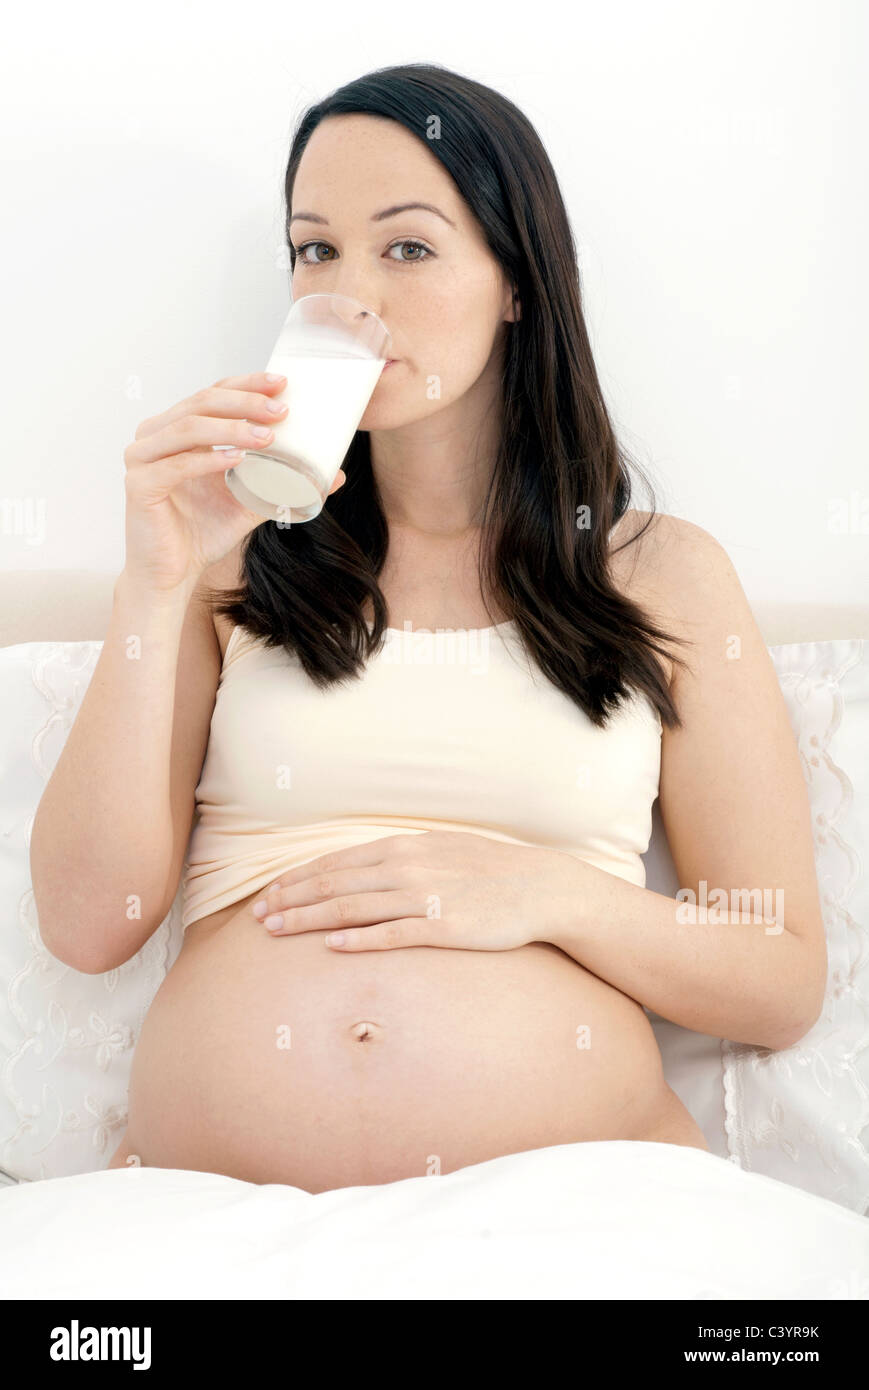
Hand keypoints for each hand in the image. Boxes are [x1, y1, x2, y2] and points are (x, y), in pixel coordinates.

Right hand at [122, 370, 345, 592]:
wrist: (172, 574)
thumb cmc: (202, 533)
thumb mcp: (251, 502)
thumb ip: (285, 483)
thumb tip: (335, 476)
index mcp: (178, 430)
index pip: (214, 393)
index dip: (247, 384)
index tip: (283, 383)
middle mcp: (156, 436)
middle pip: (202, 402)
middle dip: (246, 402)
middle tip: (282, 411)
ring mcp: (142, 458)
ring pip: (189, 428)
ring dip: (231, 428)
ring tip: (268, 437)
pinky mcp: (138, 485)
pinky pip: (176, 465)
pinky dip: (208, 460)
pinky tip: (237, 460)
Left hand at [249, 830, 579, 951]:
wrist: (537, 887)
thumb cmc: (486, 871)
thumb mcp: (438, 851)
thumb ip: (400, 859)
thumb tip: (362, 871)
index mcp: (403, 848)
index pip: (336, 863)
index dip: (298, 878)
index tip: (269, 892)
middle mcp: (407, 868)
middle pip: (334, 885)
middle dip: (291, 899)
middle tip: (257, 916)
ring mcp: (424, 897)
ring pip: (352, 909)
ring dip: (309, 919)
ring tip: (276, 930)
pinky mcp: (443, 926)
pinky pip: (392, 934)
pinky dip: (358, 939)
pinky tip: (331, 946)